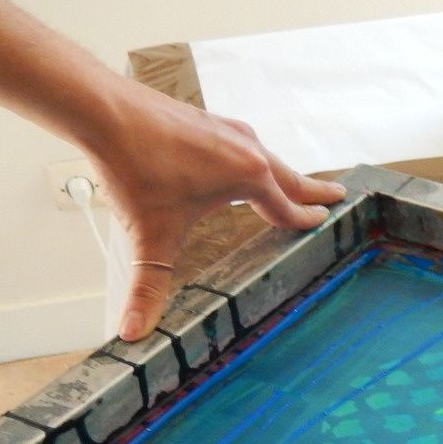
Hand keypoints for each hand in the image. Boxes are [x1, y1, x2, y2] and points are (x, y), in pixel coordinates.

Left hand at [90, 81, 344, 340]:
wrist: (104, 110)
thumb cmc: (135, 169)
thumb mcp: (150, 238)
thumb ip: (147, 288)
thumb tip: (133, 333)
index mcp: (249, 178)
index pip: (287, 208)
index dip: (306, 221)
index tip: (326, 224)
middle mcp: (247, 149)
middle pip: (290, 177)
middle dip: (313, 191)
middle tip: (339, 195)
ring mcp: (227, 129)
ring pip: (267, 157)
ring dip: (284, 173)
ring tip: (293, 182)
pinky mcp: (205, 119)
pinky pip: (243, 143)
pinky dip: (254, 157)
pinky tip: (241, 162)